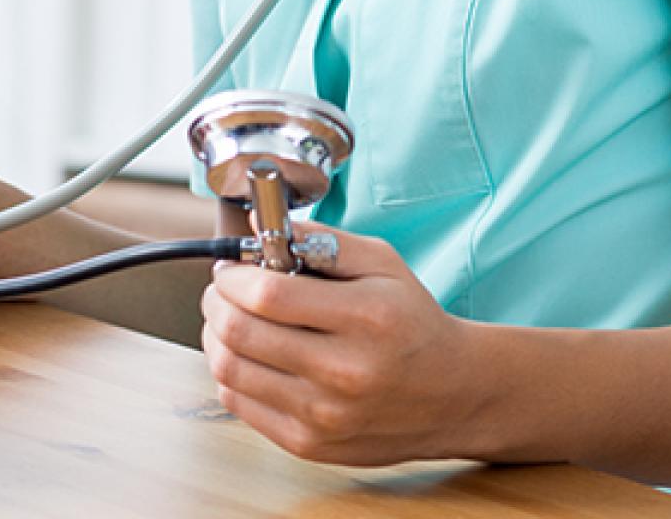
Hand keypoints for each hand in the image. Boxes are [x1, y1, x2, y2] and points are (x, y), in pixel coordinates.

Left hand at [199, 224, 488, 464]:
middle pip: (239, 333)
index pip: (266, 295)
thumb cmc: (414, 324)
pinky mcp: (309, 444)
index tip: (230, 270)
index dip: (232, 278)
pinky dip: (230, 374)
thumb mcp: (383, 265)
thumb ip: (319, 241)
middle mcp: (344, 372)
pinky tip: (249, 357)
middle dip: (216, 303)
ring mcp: (324, 415)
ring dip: (216, 337)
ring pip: (229, 370)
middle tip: (222, 292)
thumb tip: (258, 226)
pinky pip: (238, 403)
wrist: (454, 395)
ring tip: (231, 321)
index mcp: (365, 318)